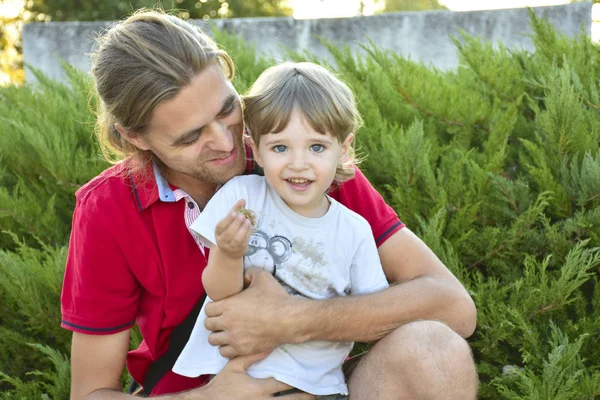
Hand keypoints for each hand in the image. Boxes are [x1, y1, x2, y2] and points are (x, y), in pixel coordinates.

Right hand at [194, 353, 314, 399]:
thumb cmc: (221, 386)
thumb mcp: (233, 368)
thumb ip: (250, 357)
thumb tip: (268, 346)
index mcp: (258, 388)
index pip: (284, 383)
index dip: (297, 379)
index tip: (308, 374)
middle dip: (306, 397)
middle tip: (316, 392)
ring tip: (311, 399)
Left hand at [204, 267, 298, 357]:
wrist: (288, 319)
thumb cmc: (275, 298)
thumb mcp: (262, 277)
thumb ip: (249, 273)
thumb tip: (243, 275)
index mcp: (229, 305)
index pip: (207, 309)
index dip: (213, 308)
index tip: (220, 308)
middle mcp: (228, 322)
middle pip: (208, 325)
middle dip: (214, 321)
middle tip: (223, 320)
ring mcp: (234, 338)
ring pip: (213, 340)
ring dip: (218, 335)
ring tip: (226, 332)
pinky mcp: (242, 349)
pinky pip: (224, 352)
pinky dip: (226, 348)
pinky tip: (234, 341)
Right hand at [215, 199, 253, 258]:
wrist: (230, 251)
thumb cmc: (229, 232)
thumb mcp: (229, 222)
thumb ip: (235, 211)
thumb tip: (243, 200)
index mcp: (218, 233)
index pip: (220, 226)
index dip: (227, 219)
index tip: (234, 212)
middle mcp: (223, 241)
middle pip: (229, 233)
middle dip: (236, 224)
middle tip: (243, 215)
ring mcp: (231, 247)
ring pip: (237, 239)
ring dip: (243, 229)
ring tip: (248, 221)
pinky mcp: (240, 249)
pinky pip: (245, 241)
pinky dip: (248, 233)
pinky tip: (251, 226)